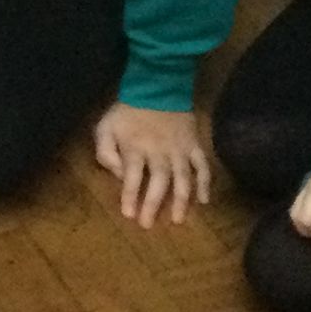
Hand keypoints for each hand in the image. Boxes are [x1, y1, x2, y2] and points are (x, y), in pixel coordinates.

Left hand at [93, 103, 212, 227]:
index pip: (132, 176)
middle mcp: (160, 151)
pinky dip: (205, 184)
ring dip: (180, 200)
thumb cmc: (128, 111)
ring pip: (183, 178)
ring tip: (177, 220)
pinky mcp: (194, 145)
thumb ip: (105, 152)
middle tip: (148, 225)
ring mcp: (180, 149)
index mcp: (136, 147)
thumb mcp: (105, 127)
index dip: (130, 196)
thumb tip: (118, 175)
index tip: (129, 215)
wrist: (157, 86)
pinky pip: (202, 166)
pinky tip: (203, 201)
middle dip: (153, 204)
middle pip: (158, 181)